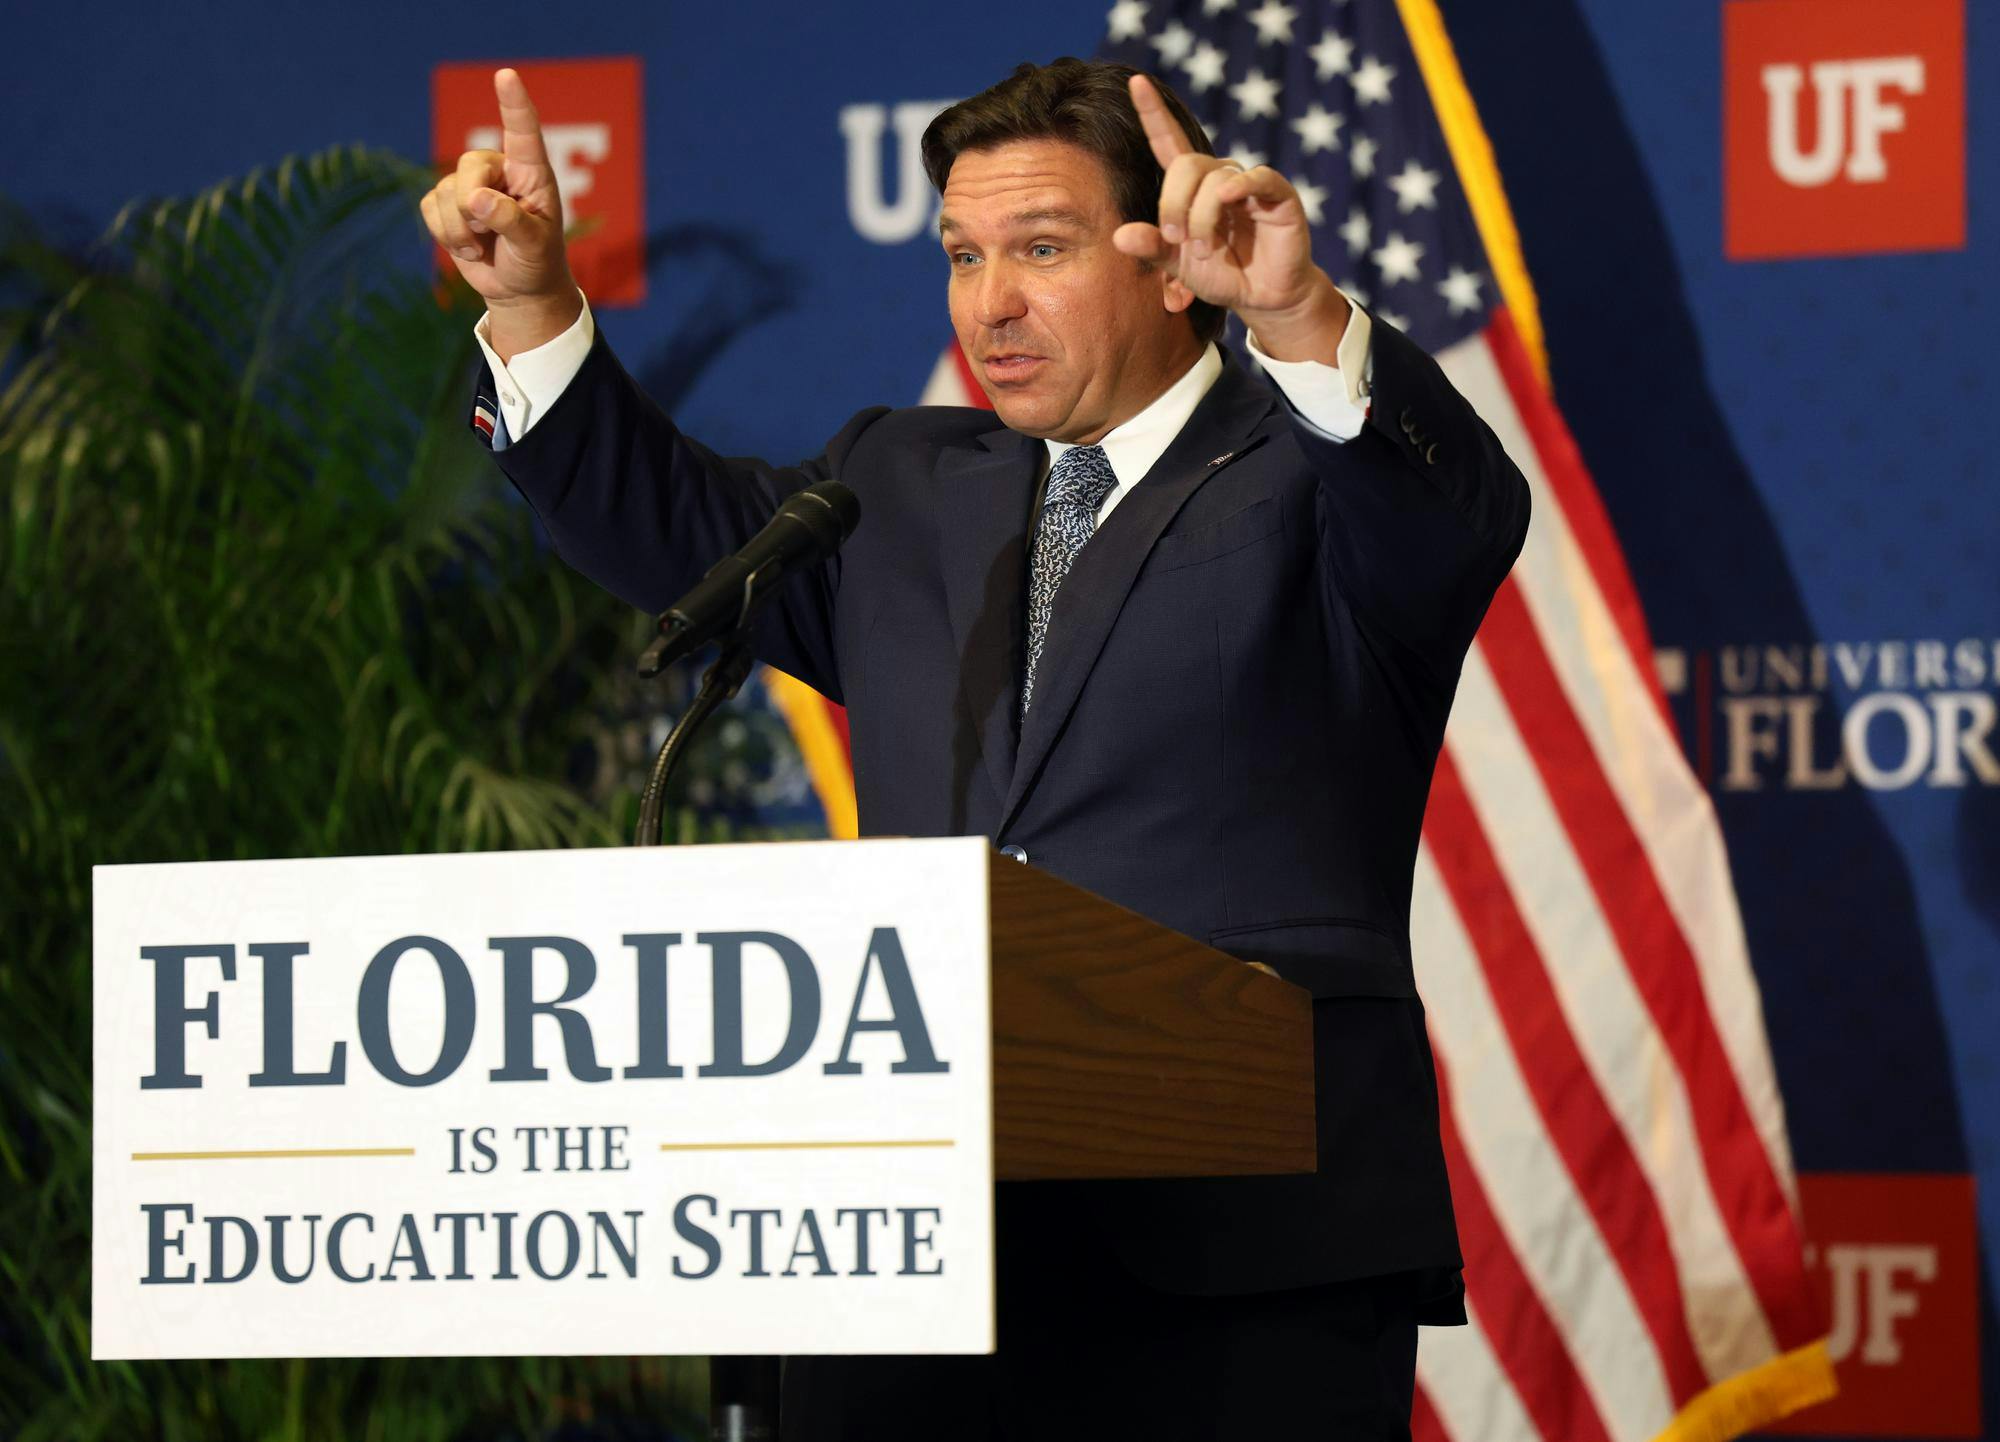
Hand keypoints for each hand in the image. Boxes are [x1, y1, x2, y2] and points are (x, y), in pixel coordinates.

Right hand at [420, 68, 581, 357]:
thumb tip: (473, 199)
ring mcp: (470, 184)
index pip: (522, 132)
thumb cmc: (537, 262)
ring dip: (459, 231)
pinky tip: (468, 247)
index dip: (513, 104)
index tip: (506, 76)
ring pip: (445, 192)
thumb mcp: (533, 246)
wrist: (518, 288)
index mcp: (531, 173)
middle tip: (486, 235)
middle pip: (470, 167)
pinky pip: (429, 207)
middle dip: (471, 207)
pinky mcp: (446, 203)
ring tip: (483, 246)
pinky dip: (445, 234)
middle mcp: (500, 170)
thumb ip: (509, 220)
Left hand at [1112, 74, 1346, 361]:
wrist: (1262, 297)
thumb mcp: (1178, 265)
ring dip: (1202, 217)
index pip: (1169, 141)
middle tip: (1177, 239)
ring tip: (1205, 250)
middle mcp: (1219, 177)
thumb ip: (1152, 247)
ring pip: (1214, 179)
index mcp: (1192, 187)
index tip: (1136, 81)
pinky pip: (1256, 177)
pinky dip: (1240, 186)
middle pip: (1187, 164)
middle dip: (1173, 204)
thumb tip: (1118, 236)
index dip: (1153, 112)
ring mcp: (1249, 183)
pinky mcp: (1277, 195)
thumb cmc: (1221, 274)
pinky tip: (1228, 200)